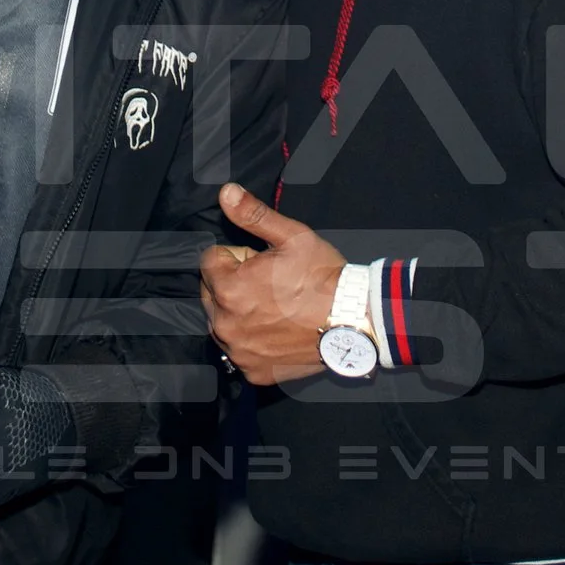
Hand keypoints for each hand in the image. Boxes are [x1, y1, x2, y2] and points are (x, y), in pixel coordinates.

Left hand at [198, 182, 347, 384]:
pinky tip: (277, 331)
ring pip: (223, 321)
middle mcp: (225, 324)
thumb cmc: (323, 277)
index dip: (237, 256)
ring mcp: (238, 351)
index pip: (211, 261)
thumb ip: (253, 215)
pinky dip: (253, 340)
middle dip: (234, 283)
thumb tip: (225, 193)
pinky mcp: (253, 372)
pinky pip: (240, 350)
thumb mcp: (292, 236)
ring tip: (275, 307)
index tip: (262, 262)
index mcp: (229, 288)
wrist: (353, 320)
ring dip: (239, 312)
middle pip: (212, 292)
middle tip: (271, 283)